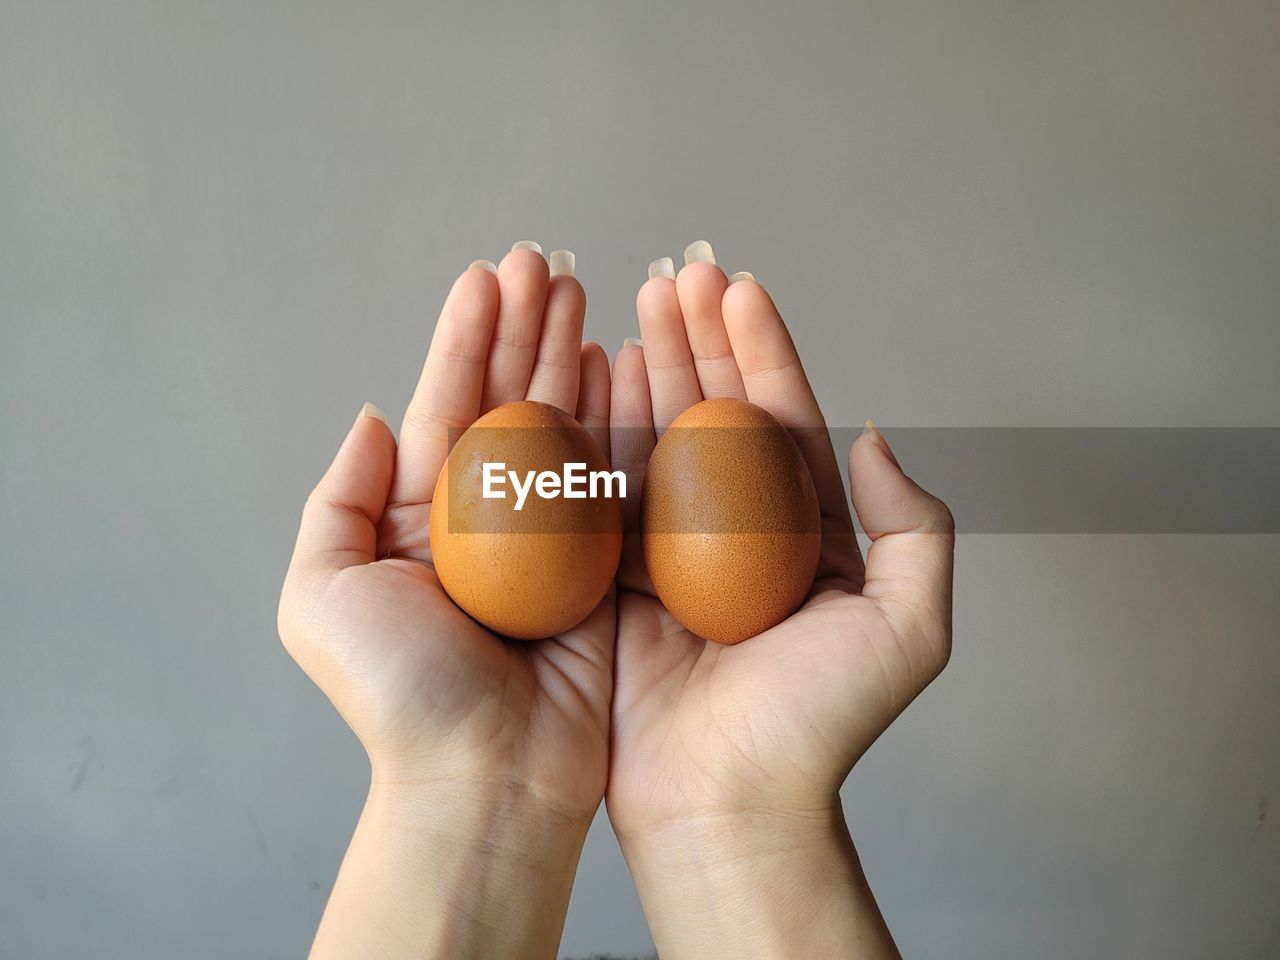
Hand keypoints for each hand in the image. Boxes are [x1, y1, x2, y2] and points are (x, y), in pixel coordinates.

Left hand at [278, 247, 609, 958]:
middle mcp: (482, 521)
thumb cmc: (402, 698)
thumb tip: (369, 418)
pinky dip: (621, 422)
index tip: (490, 275)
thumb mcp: (323, 597)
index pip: (445, 404)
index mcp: (415, 519)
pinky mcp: (602, 569)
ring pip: (563, 429)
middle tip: (548, 261)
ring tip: (588, 293)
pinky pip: (613, 481)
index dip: (466, 336)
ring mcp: (546, 542)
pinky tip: (625, 368)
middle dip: (525, 329)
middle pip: (507, 403)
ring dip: (574, 359)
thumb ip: (337, 501)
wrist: (487, 780)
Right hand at [607, 249, 953, 958]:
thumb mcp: (905, 628)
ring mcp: (675, 553)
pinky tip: (588, 377)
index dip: (762, 348)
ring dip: (647, 368)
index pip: (784, 418)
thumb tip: (879, 436)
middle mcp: (741, 534)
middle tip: (674, 272)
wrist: (724, 806)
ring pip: (658, 440)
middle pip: (717, 414)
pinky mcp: (617, 580)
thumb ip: (914, 528)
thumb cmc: (816, 728)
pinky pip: (607, 492)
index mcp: (808, 534)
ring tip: (631, 303)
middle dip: (698, 339)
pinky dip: (597, 433)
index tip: (738, 285)